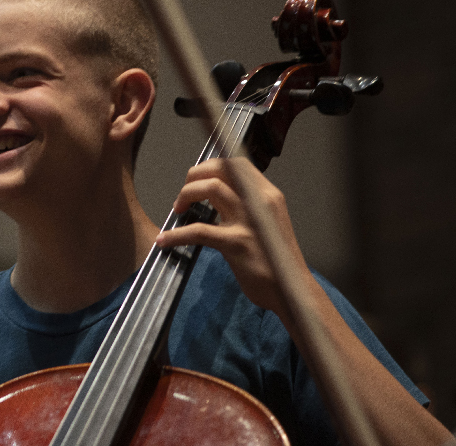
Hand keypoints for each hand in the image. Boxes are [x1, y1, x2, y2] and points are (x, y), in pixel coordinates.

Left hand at [154, 157, 312, 314]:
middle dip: (194, 176)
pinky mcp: (237, 243)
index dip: (210, 166)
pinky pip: (198, 231)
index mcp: (267, 195)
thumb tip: (215, 196)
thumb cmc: (275, 260)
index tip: (197, 180)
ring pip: (210, 188)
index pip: (236, 164)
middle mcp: (260, 201)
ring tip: (178, 210)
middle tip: (184, 195)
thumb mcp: (266, 223)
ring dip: (185, 195)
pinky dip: (176, 234)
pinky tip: (165, 241)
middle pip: (220, 169)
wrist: (290, 291)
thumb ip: (246, 206)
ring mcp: (249, 221)